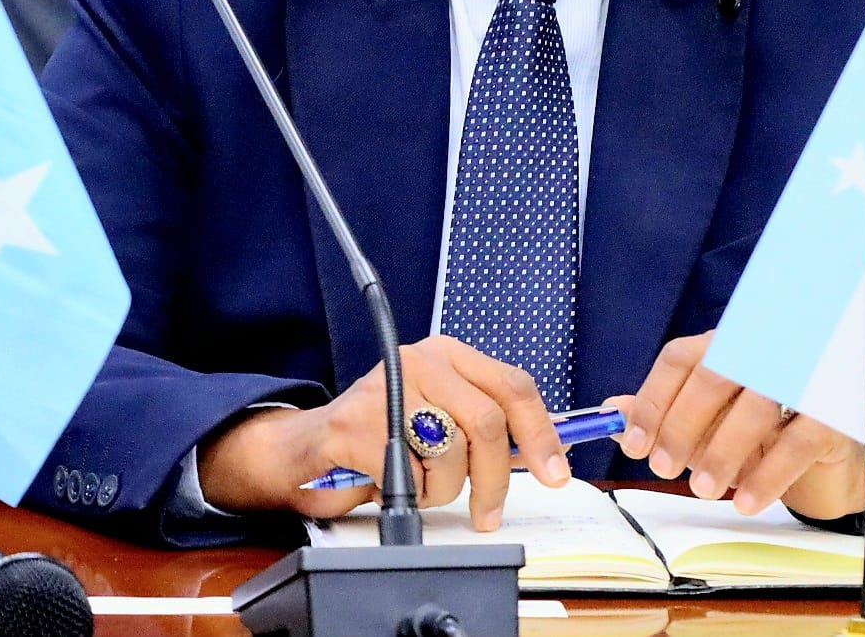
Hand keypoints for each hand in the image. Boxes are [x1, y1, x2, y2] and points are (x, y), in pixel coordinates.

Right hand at [196, 335, 570, 529]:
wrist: (309, 448)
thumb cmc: (382, 434)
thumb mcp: (442, 417)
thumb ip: (489, 425)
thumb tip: (547, 449)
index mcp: (448, 354)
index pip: (513, 386)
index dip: (541, 434)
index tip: (555, 471)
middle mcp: (420, 360)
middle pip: (488, 423)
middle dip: (494, 479)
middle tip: (488, 511)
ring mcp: (386, 389)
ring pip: (451, 454)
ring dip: (443, 488)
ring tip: (420, 482)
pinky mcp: (357, 425)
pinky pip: (411, 475)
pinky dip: (410, 493)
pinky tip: (392, 482)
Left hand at [608, 331, 864, 520]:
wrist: (828, 461)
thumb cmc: (760, 433)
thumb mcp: (708, 422)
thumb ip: (664, 413)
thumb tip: (612, 411)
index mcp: (726, 344)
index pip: (681, 358)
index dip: (652, 400)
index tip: (632, 442)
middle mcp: (763, 351)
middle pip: (713, 375)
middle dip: (681, 425)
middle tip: (663, 467)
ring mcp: (801, 379)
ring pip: (753, 408)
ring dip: (721, 452)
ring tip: (703, 490)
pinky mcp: (833, 415)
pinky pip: (796, 443)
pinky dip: (767, 475)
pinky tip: (746, 501)